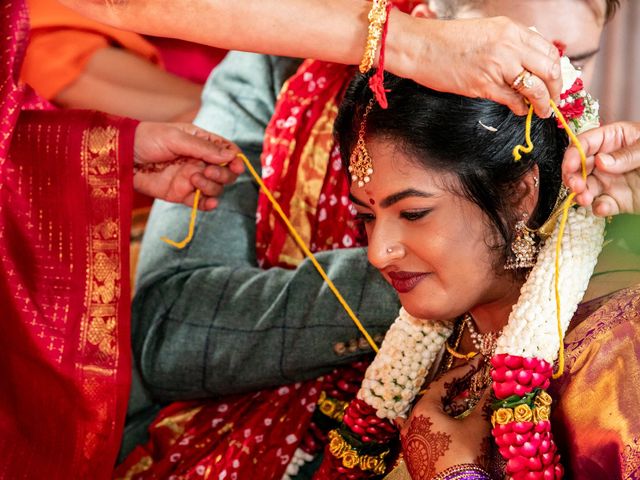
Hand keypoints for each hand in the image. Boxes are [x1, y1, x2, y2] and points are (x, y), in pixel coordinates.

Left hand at [132, 122, 243, 209]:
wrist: (122, 157)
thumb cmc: (147, 139)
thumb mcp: (176, 138)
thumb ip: (203, 148)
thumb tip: (230, 156)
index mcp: (201, 143)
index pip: (227, 151)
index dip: (235, 159)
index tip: (236, 165)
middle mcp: (200, 161)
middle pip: (225, 173)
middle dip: (223, 174)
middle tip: (209, 172)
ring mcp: (191, 179)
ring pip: (215, 188)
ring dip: (211, 187)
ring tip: (193, 179)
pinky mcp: (181, 194)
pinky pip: (201, 202)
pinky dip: (208, 204)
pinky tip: (208, 203)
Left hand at [399, 357, 490, 478]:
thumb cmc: (463, 457)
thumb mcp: (476, 427)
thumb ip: (485, 404)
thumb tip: (495, 387)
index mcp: (422, 410)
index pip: (443, 382)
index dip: (463, 371)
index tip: (478, 362)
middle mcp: (412, 421)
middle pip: (436, 398)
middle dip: (458, 389)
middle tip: (475, 379)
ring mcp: (411, 439)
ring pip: (431, 415)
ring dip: (451, 407)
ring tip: (469, 402)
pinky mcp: (416, 454)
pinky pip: (426, 431)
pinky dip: (439, 424)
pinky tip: (446, 423)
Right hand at [404, 16, 560, 117]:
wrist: (421, 48)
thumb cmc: (448, 41)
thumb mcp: (486, 31)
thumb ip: (509, 43)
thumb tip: (528, 61)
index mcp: (511, 30)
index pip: (548, 50)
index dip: (556, 69)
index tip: (554, 80)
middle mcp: (509, 46)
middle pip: (549, 70)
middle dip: (555, 89)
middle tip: (553, 100)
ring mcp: (497, 66)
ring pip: (535, 88)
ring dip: (542, 103)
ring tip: (542, 111)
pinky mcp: (484, 85)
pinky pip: (512, 100)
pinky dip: (521, 107)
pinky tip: (520, 110)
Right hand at [563, 121, 639, 215]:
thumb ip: (628, 155)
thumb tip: (600, 162)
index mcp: (617, 138)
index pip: (586, 142)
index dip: (574, 154)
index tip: (570, 166)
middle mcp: (609, 160)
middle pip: (580, 166)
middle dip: (573, 177)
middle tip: (576, 187)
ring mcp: (613, 180)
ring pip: (587, 187)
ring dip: (582, 194)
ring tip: (585, 200)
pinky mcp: (619, 200)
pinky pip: (602, 204)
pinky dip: (599, 208)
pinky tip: (602, 208)